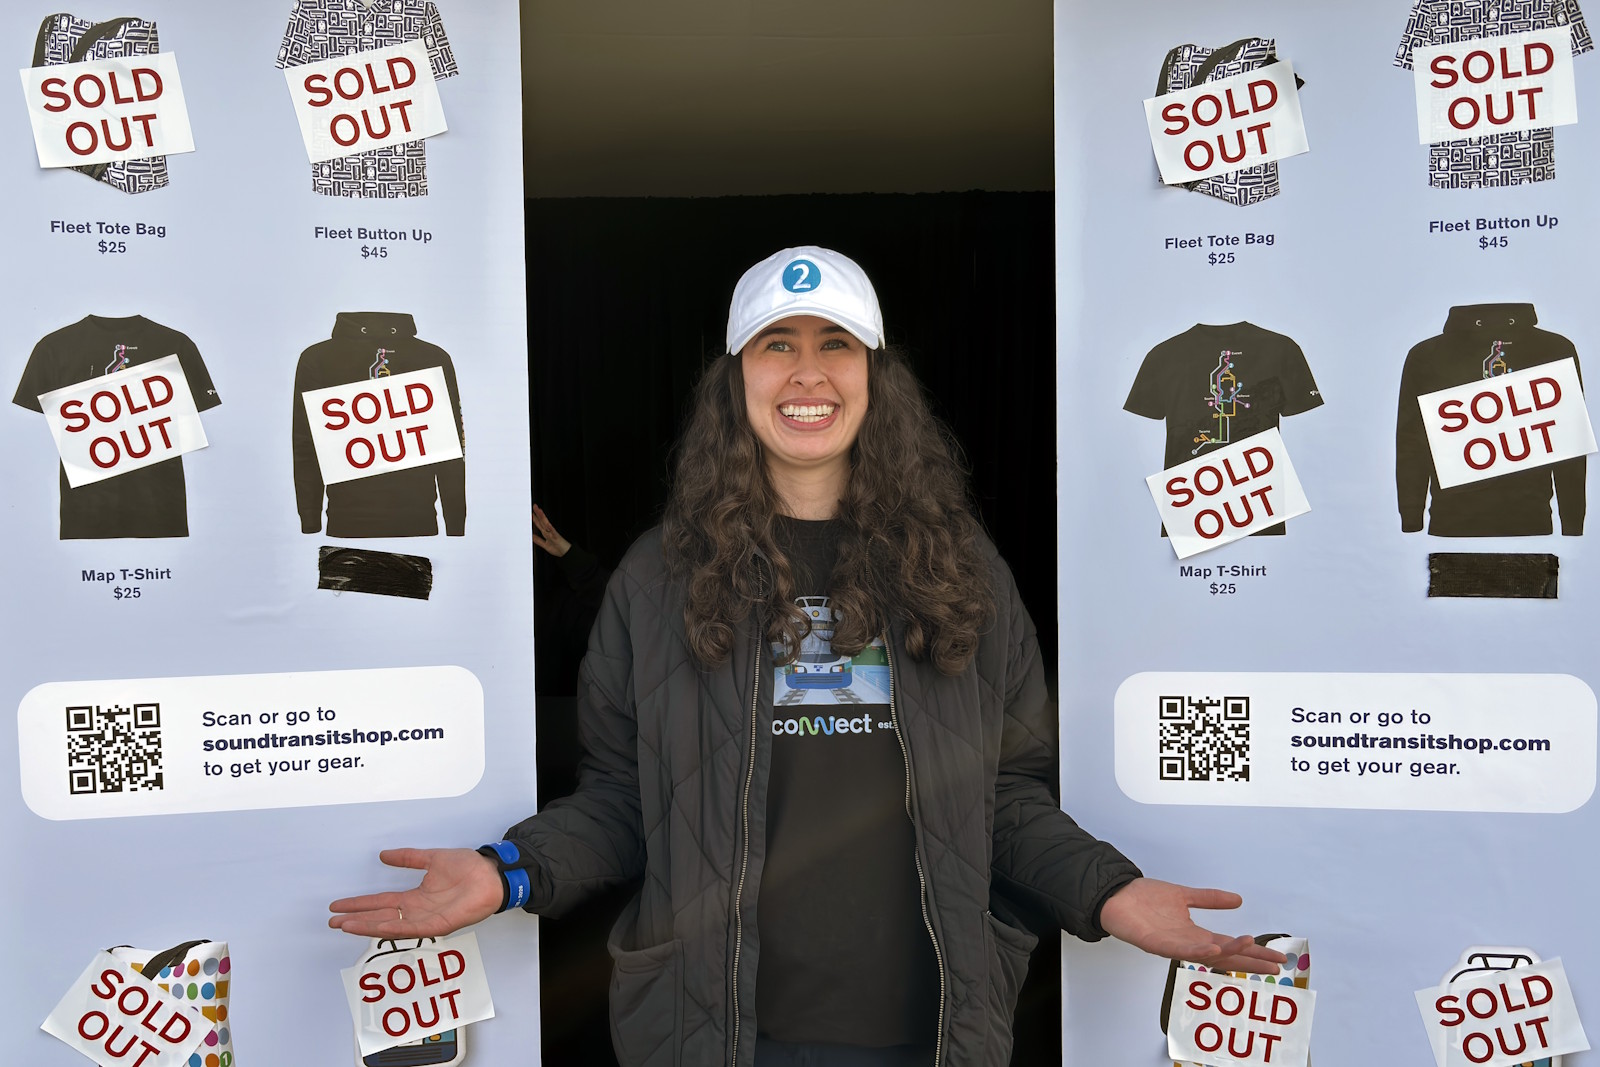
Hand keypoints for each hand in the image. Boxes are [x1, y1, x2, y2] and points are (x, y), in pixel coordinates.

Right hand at [328, 848, 503, 937]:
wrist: (491, 873)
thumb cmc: (469, 867)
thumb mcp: (432, 858)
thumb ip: (408, 858)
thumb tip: (383, 855)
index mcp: (415, 897)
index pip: (381, 903)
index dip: (359, 904)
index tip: (338, 905)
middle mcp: (418, 911)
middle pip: (380, 917)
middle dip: (355, 920)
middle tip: (332, 921)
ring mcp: (427, 919)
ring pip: (390, 926)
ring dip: (366, 926)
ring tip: (345, 925)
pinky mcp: (438, 925)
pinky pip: (411, 929)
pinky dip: (392, 928)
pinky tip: (375, 927)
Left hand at [532, 504, 570, 556]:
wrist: (566, 554)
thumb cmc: (558, 549)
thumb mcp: (545, 545)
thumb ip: (538, 540)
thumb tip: (531, 536)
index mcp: (546, 534)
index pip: (539, 524)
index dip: (535, 518)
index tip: (531, 512)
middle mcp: (549, 532)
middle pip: (542, 522)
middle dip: (538, 514)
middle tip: (534, 506)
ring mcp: (553, 534)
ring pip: (546, 524)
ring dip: (543, 517)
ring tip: (539, 510)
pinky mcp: (557, 538)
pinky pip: (553, 532)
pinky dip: (550, 528)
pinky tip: (547, 523)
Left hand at [1097, 878, 1286, 974]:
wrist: (1114, 895)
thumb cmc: (1144, 899)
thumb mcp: (1184, 896)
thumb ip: (1210, 899)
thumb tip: (1238, 900)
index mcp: (1194, 934)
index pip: (1230, 946)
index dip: (1253, 953)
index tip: (1277, 959)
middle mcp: (1186, 943)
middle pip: (1225, 955)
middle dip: (1250, 961)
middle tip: (1276, 966)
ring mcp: (1171, 945)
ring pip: (1206, 953)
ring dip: (1229, 951)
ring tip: (1250, 945)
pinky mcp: (1155, 943)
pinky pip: (1179, 950)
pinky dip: (1197, 951)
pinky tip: (1214, 949)